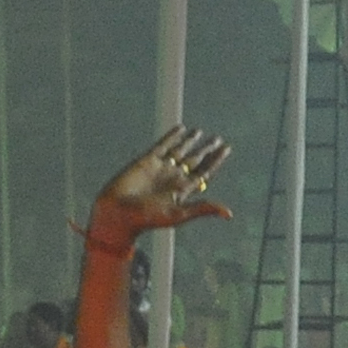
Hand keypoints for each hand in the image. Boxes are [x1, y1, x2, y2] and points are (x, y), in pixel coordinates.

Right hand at [87, 126, 232, 249]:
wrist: (118, 212)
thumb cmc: (147, 218)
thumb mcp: (178, 215)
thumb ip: (203, 209)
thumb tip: (229, 214)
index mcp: (183, 189)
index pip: (204, 172)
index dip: (215, 161)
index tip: (226, 149)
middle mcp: (173, 177)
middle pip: (194, 160)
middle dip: (206, 150)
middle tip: (217, 139)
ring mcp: (160, 168)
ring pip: (179, 151)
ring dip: (190, 141)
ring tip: (199, 132)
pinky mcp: (146, 160)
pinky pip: (162, 145)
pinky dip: (171, 136)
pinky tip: (180, 129)